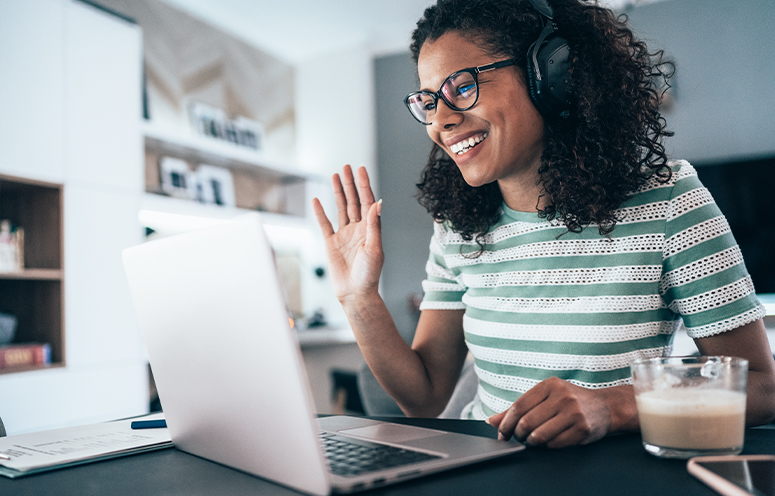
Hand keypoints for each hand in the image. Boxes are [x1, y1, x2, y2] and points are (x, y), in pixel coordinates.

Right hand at [312, 165, 382, 301]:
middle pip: (353, 201)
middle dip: (350, 183)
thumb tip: (377, 203)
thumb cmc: (369, 274)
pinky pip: (324, 223)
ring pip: (340, 208)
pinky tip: (317, 199)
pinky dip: (320, 211)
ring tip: (335, 175)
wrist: (355, 293)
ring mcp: (344, 235)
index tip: (360, 169)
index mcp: (370, 229)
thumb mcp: (374, 248)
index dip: (364, 185)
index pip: (367, 201)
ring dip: (338, 192)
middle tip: (346, 167)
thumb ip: (373, 225)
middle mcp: (357, 229)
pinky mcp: (331, 243)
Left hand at [486, 377, 622, 447]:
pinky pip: (554, 444)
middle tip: (518, 438)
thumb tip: (491, 420)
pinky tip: (549, 441)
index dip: (506, 423)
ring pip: (539, 435)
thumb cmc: (570, 401)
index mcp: (549, 385)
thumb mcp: (545, 397)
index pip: (518, 406)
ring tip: (532, 440)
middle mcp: (562, 396)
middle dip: (517, 435)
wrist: (605, 407)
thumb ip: (518, 408)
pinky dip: (547, 446)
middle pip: (527, 422)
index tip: (501, 433)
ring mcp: (574, 413)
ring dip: (531, 442)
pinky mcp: (582, 429)